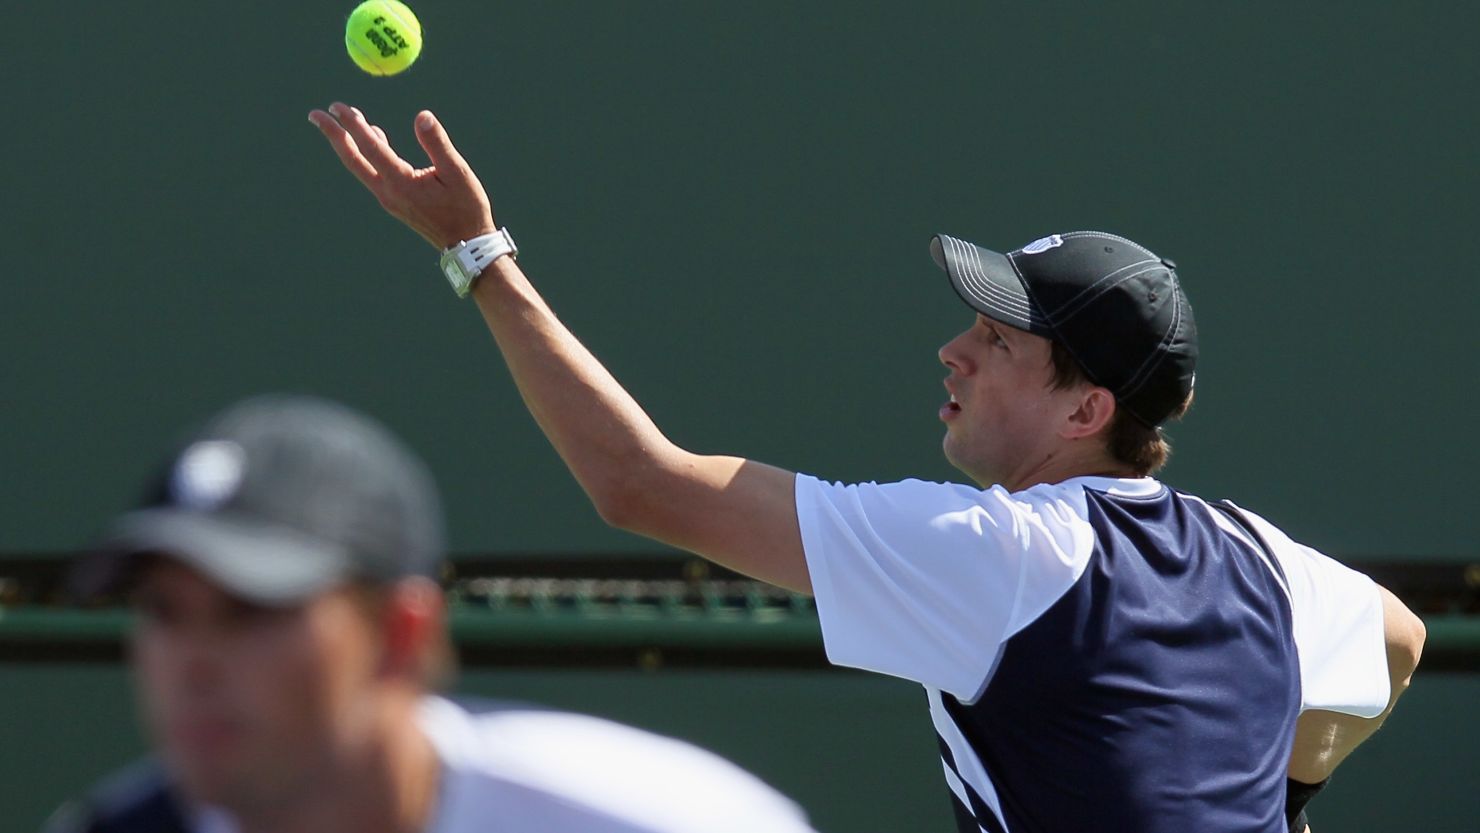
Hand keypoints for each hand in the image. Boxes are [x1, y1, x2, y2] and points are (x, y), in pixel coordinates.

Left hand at [308, 102, 496, 249]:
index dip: (352, 125)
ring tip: (345, 119)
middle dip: (333, 135)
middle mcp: (388, 192)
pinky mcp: (394, 202)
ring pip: (361, 167)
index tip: (337, 106)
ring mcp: (389, 199)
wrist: (466, 244)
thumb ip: (437, 144)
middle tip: (315, 114)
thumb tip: (422, 115)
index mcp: (401, 183)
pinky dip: (368, 153)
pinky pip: (374, 173)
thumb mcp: (458, 172)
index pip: (370, 147)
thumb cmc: (466, 208)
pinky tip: (376, 137)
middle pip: (352, 160)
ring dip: (350, 142)